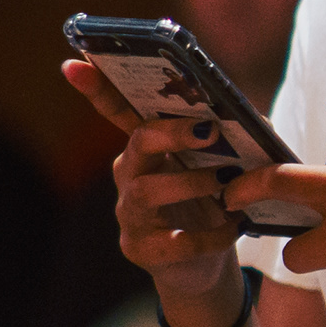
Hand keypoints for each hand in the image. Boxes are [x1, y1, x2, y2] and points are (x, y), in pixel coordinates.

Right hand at [61, 59, 249, 326]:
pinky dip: (208, 235)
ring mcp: (131, 213)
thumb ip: (233, 138)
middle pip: (137, 145)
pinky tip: (232, 227)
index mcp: (148, 147)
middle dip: (170, 134)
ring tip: (226, 185)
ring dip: (190, 184)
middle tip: (208, 131)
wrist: (205, 263)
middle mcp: (131, 175)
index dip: (97, 88)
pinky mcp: (141, 249)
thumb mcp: (224, 165)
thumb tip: (250, 118)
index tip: (75, 63)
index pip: (119, 112)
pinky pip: (173, 241)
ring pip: (146, 192)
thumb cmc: (212, 202)